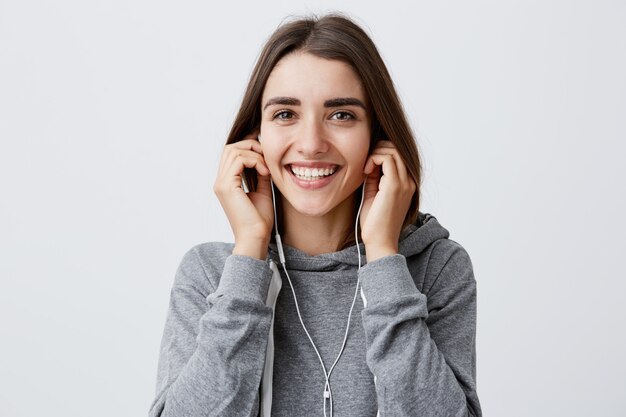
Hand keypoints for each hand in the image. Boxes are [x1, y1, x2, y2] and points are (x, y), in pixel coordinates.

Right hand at [213, 132, 273, 258]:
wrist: (255, 238)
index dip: (249, 148)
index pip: (232, 154)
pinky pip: (239, 160)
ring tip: (267, 167)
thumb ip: (260, 175)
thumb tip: (265, 159)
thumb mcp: (262, 191)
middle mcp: (220, 182)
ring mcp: (221, 184)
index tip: (267, 157)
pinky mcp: (227, 186)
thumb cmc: (259, 221)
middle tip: (267, 157)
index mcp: (227, 183)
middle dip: (251, 146)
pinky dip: (254, 161)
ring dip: (254, 154)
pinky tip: (265, 172)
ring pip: (233, 150)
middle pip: (230, 148)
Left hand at [360, 140, 415, 261]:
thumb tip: (370, 162)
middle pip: (397, 150)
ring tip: (365, 168)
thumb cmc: (375, 223)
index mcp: (407, 184)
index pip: (399, 156)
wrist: (380, 242)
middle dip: (378, 150)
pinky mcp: (394, 186)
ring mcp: (404, 183)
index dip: (381, 154)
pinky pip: (387, 158)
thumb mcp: (374, 194)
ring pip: (393, 151)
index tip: (366, 166)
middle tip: (365, 163)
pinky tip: (365, 171)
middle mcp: (409, 182)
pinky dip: (373, 158)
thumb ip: (375, 178)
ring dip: (375, 153)